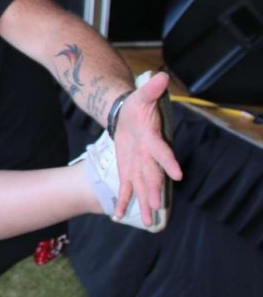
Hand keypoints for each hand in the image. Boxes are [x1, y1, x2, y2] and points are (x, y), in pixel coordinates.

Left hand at [113, 71, 182, 223]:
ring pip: (143, 186)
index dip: (169, 162)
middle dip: (155, 191)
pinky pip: (126, 187)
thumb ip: (151, 88)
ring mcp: (139, 164)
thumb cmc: (137, 105)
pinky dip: (123, 200)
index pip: (162, 151)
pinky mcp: (128, 169)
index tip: (178, 174)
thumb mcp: (141, 95)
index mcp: (152, 138)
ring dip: (144, 202)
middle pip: (153, 175)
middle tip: (157, 208)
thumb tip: (162, 76)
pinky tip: (118, 215)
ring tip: (148, 220)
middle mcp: (148, 155)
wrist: (128, 114)